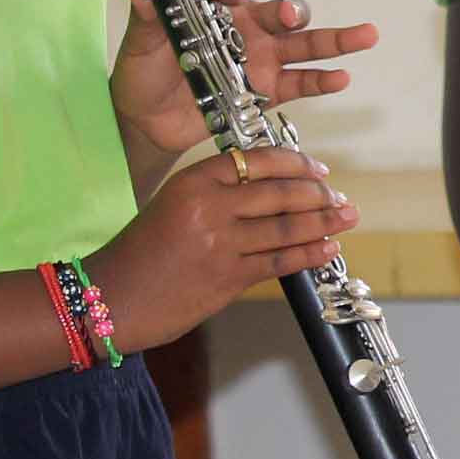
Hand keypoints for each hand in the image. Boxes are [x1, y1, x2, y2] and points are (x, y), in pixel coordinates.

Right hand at [87, 146, 356, 350]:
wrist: (113, 297)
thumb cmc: (142, 251)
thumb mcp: (172, 204)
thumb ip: (217, 192)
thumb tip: (272, 189)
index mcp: (194, 180)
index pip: (258, 161)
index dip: (296, 164)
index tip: (318, 170)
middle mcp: (210, 206)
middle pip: (281, 193)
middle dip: (318, 195)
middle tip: (339, 197)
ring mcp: (221, 243)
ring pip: (287, 228)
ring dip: (324, 222)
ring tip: (346, 217)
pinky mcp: (229, 277)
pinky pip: (280, 261)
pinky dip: (310, 253)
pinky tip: (328, 247)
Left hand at [111, 0, 381, 159]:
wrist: (147, 121)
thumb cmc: (143, 74)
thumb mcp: (142, 43)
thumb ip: (148, 16)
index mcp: (216, 9)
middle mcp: (246, 29)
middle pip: (279, 11)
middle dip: (289, 10)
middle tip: (287, 15)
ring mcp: (262, 60)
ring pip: (305, 44)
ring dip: (334, 39)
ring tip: (366, 35)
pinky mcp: (268, 91)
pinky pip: (303, 83)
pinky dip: (323, 82)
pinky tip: (342, 78)